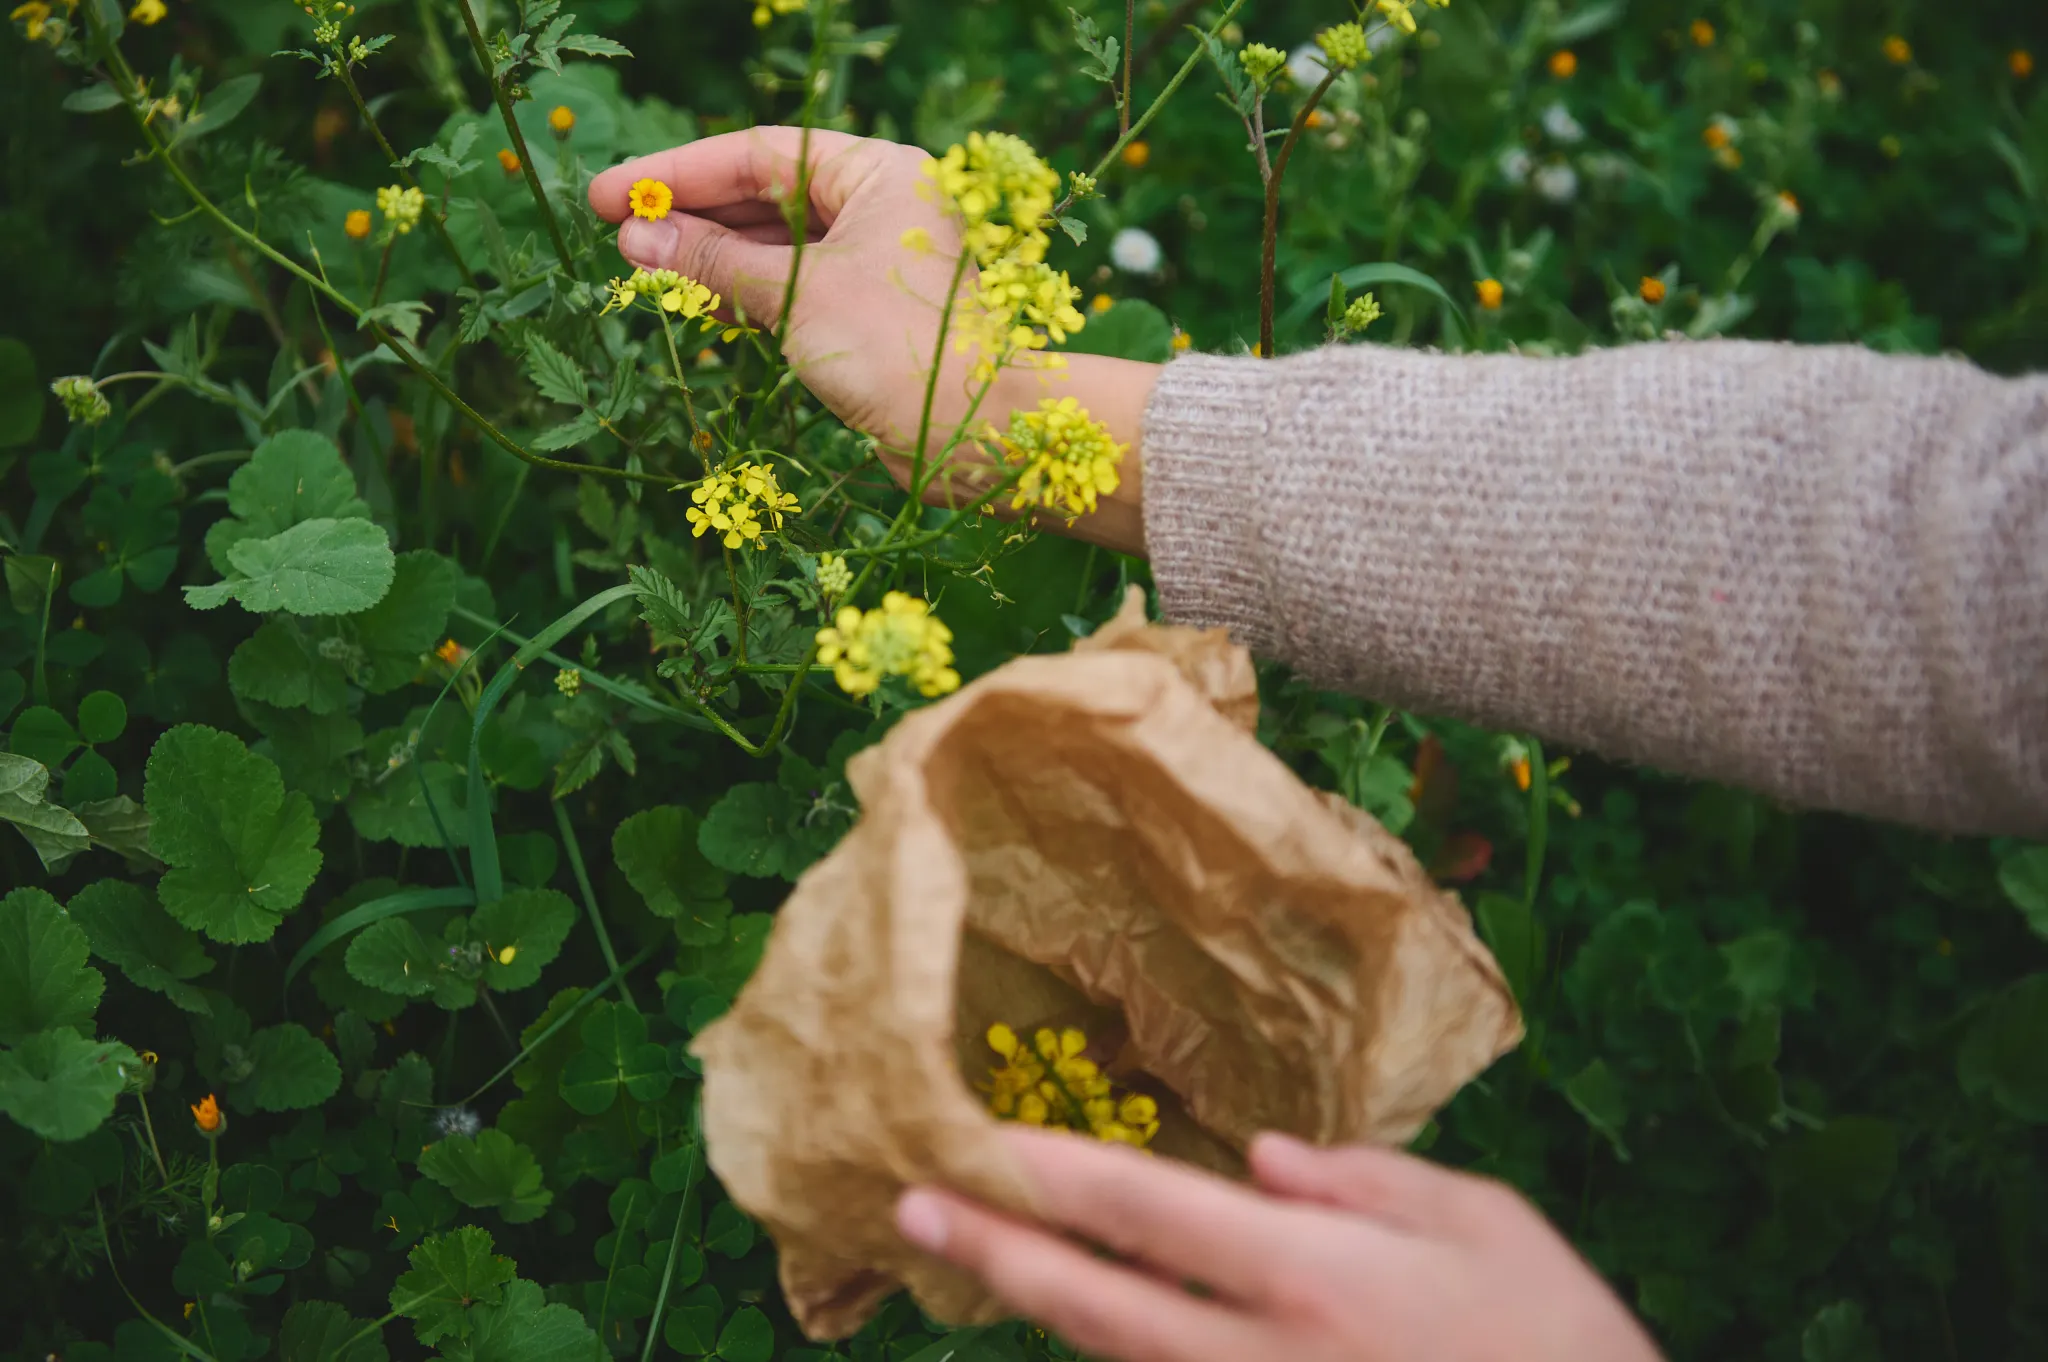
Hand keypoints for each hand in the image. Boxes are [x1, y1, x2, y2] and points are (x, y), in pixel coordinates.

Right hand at [588, 128, 1154, 554]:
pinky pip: (793, 293)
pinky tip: (697, 308)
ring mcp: (877, 266)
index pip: (762, 153)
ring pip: (777, 249)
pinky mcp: (871, 320)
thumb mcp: (796, 294)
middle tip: (618, 237)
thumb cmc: (900, 349)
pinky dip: (745, 299)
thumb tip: (639, 238)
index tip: (614, 194)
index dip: (681, 172)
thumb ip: (715, 262)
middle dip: (693, 217)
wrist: (981, 437)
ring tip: (642, 274)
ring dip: (711, 261)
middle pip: (768, 197)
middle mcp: (883, 210)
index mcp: (880, 174)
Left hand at [895, 1127, 1663, 1361]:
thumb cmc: (1562, 1339)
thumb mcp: (1488, 1226)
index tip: (973, 1143)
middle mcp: (1265, 1359)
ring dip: (1048, 1315)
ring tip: (989, 1256)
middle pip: (1098, 1306)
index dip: (1050, 1173)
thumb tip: (1263, 1162)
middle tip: (912, 1210)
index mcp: (1317, 1276)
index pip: (1149, 1211)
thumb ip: (1367, 1182)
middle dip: (997, 1253)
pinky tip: (1095, 1326)